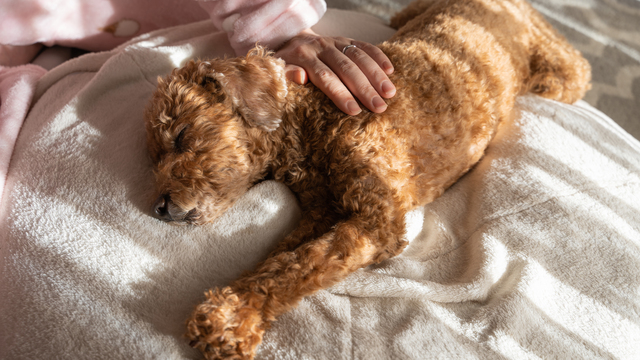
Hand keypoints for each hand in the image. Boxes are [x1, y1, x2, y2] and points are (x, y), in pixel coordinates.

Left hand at [275, 29, 395, 114]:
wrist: (287, 41)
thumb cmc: (283, 65)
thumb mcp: (275, 72)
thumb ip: (285, 75)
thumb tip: (300, 78)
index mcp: (303, 57)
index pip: (325, 77)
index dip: (340, 94)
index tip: (354, 111)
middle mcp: (321, 47)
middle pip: (346, 68)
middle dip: (364, 89)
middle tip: (379, 107)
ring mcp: (335, 41)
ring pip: (359, 57)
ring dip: (376, 75)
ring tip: (390, 93)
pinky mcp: (345, 39)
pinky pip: (365, 45)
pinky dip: (379, 57)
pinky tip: (391, 71)